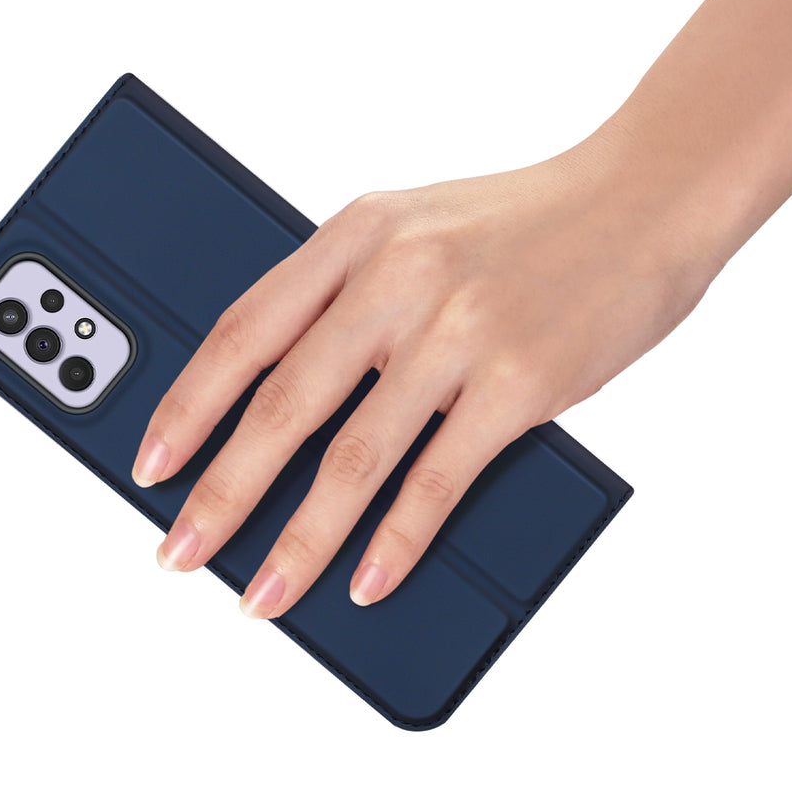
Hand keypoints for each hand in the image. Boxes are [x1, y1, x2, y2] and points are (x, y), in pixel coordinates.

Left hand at [131, 123, 716, 617]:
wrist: (641, 198)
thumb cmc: (520, 221)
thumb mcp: (412, 227)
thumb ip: (345, 293)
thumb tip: (278, 390)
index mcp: (355, 234)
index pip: (243, 328)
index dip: (188, 405)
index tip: (151, 463)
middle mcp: (397, 277)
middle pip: (283, 403)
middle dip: (221, 491)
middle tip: (178, 550)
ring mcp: (459, 330)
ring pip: (354, 456)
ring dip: (299, 539)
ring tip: (261, 592)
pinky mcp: (519, 382)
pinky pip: (438, 479)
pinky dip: (396, 540)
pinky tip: (365, 579)